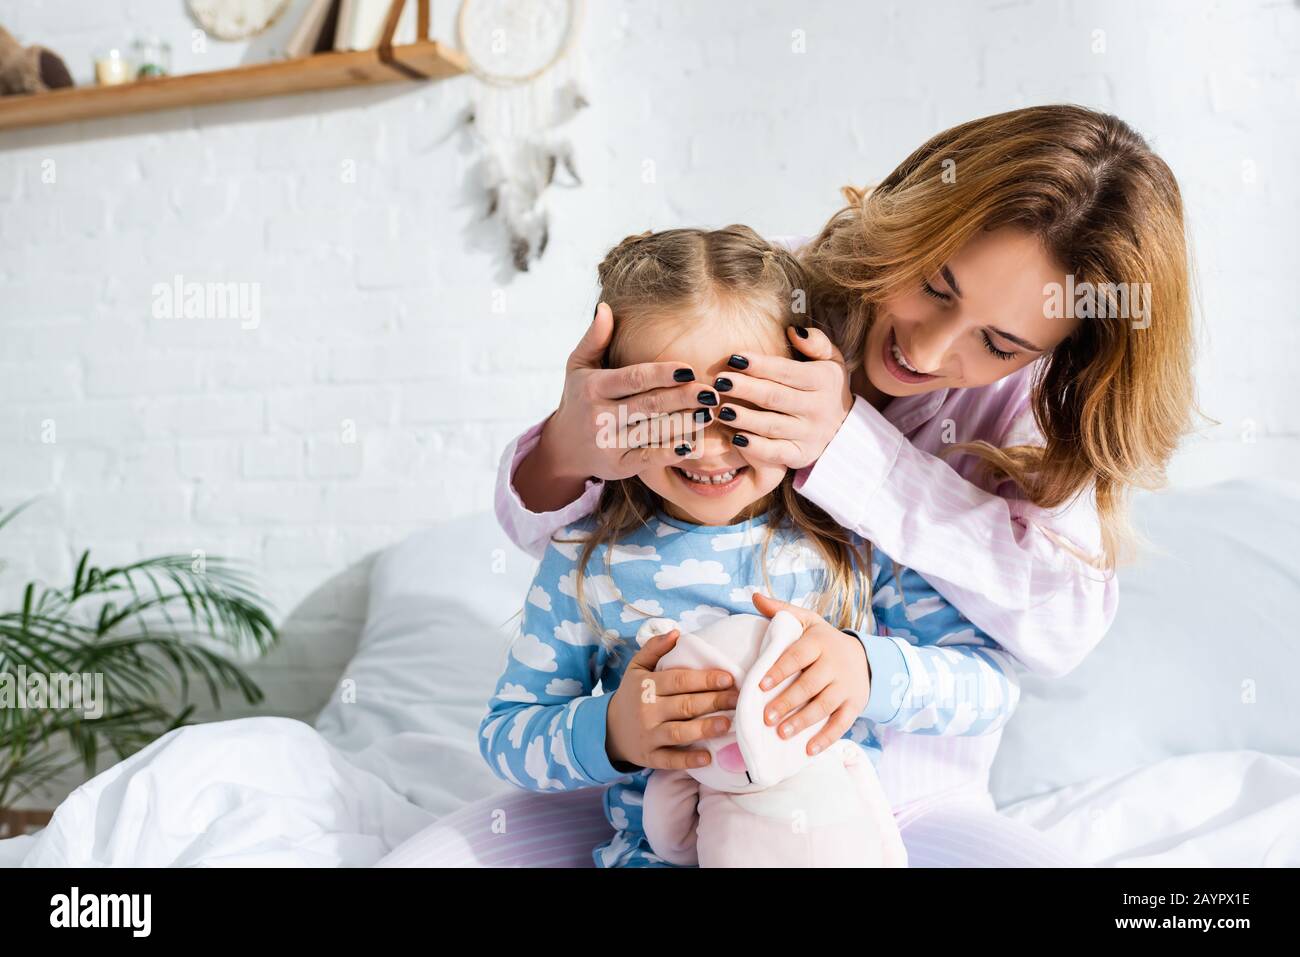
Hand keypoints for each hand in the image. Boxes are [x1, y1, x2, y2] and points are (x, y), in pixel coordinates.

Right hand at [520, 303, 717, 501]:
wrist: (563, 448)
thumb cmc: (578, 399)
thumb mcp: (578, 367)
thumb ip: (594, 338)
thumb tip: (605, 307)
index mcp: (594, 387)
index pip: (633, 379)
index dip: (662, 374)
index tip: (689, 370)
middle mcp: (600, 416)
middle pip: (648, 406)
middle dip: (682, 399)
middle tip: (711, 392)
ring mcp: (609, 443)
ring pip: (653, 432)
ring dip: (684, 424)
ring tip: (710, 414)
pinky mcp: (619, 465)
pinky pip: (649, 458)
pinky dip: (672, 452)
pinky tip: (694, 444)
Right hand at [605, 629, 738, 770]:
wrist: (609, 728)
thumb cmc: (632, 694)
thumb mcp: (636, 667)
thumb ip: (654, 648)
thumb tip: (676, 632)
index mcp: (646, 686)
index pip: (679, 680)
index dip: (704, 679)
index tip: (728, 678)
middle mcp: (647, 710)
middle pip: (684, 705)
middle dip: (714, 702)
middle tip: (738, 699)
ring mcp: (648, 735)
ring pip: (679, 732)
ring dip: (704, 729)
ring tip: (727, 724)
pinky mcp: (649, 757)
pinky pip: (670, 759)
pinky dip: (688, 760)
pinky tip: (707, 758)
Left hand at [717, 325, 852, 468]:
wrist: (844, 428)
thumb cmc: (825, 386)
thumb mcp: (831, 360)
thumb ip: (816, 342)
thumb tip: (795, 331)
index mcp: (824, 380)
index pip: (787, 371)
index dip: (760, 365)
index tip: (733, 358)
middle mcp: (818, 408)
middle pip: (775, 397)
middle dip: (745, 389)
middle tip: (719, 381)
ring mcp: (809, 434)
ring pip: (771, 426)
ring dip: (744, 418)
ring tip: (720, 409)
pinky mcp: (801, 455)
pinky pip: (775, 453)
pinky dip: (755, 448)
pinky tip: (735, 438)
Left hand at [750, 593, 870, 756]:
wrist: (864, 657)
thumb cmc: (823, 640)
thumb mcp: (806, 621)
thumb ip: (781, 611)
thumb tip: (754, 596)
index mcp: (819, 642)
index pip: (797, 656)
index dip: (779, 670)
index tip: (760, 684)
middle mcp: (834, 664)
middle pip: (809, 686)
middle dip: (787, 702)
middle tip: (765, 717)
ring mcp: (847, 686)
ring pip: (824, 706)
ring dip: (803, 721)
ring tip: (781, 734)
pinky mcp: (855, 705)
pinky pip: (841, 724)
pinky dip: (826, 738)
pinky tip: (809, 749)